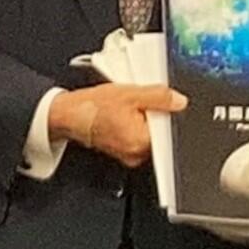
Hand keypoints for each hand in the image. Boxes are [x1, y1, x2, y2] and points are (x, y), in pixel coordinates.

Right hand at [47, 83, 184, 167]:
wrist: (69, 115)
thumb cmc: (92, 107)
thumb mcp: (130, 94)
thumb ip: (159, 97)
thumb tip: (179, 101)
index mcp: (141, 141)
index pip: (169, 128)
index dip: (167, 111)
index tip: (161, 101)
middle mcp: (137, 153)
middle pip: (160, 131)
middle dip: (155, 115)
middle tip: (140, 102)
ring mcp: (130, 154)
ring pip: (149, 133)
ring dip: (145, 119)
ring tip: (129, 107)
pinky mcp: (123, 151)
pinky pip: (138, 137)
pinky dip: (135, 125)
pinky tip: (124, 114)